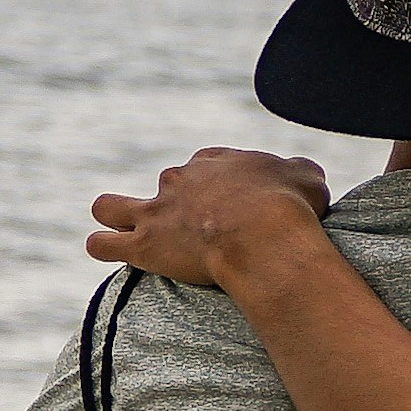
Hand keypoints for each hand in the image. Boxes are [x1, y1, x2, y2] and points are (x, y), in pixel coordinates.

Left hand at [86, 149, 337, 289]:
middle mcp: (180, 179)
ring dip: (113, 215)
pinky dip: (103, 246)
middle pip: (167, 184)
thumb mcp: (307, 176)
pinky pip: (104, 244)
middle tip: (201, 228)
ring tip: (122, 229)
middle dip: (177, 203)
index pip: (205, 164)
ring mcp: (157, 211)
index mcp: (216, 161)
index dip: (217, 184)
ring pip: (111, 207)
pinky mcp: (144, 244)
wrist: (263, 236)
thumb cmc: (289, 205)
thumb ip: (297, 170)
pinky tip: (107, 250)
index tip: (232, 204)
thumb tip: (298, 172)